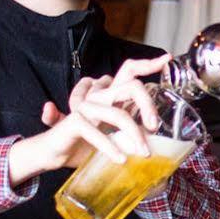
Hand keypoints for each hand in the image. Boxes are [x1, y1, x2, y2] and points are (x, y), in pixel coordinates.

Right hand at [7, 53, 169, 184]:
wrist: (52, 154)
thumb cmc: (85, 145)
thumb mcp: (113, 138)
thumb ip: (131, 132)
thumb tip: (155, 137)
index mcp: (110, 96)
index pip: (129, 71)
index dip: (148, 64)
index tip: (167, 60)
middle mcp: (99, 96)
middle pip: (131, 86)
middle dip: (148, 105)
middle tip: (155, 127)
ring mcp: (86, 107)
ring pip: (119, 113)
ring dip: (134, 135)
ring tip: (142, 153)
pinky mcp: (74, 121)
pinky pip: (97, 132)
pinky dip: (110, 147)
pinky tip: (120, 158)